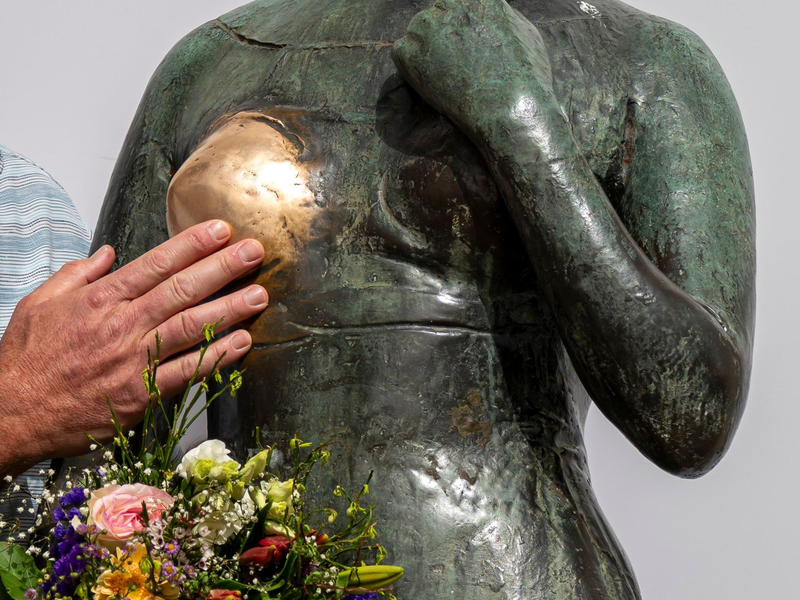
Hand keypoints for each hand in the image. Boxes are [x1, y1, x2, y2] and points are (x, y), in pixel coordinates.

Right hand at [0, 220, 267, 474]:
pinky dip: (217, 357)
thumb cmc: (27, 359)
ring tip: (260, 294)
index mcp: (99, 300)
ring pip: (190, 328)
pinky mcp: (142, 394)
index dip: (191, 244)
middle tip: (254, 252)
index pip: (155, 264)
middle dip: (222, 268)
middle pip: (181, 290)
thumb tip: (107, 253)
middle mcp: (122, 326)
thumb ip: (77, 274)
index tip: (220, 230)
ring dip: (230, 309)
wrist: (12, 413)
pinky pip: (187, 372)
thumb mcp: (40, 302)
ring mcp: (134, 361)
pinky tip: (243, 343)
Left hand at [392, 0, 557, 135]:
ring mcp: (425, 28)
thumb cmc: (526, 77)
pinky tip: (429, 80)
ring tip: (443, 73)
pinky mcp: (408, 54)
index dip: (461, 25)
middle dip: (443, 34)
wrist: (509, 111)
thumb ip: (500, 18)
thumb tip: (492, 15)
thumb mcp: (524, 32)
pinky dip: (411, 65)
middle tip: (452, 61)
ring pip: (417, 31)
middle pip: (437, 14)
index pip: (458, 4)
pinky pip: (402, 52)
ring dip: (426, 49)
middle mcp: (449, 3)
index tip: (465, 45)